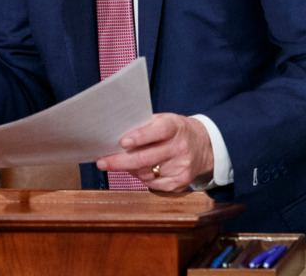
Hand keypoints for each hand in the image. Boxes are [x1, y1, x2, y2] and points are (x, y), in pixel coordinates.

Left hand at [95, 113, 213, 192]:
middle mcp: (180, 147)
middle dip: (120, 161)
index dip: (139, 137)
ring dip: (129, 170)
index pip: (158, 131)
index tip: (122, 142)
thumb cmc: (174, 131)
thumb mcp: (163, 120)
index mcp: (174, 127)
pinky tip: (139, 170)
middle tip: (102, 162)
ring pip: (146, 173)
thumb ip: (143, 127)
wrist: (203, 146)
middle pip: (146, 158)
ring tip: (122, 162)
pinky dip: (141, 178)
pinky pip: (152, 185)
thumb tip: (114, 137)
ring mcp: (181, 167)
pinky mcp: (180, 182)